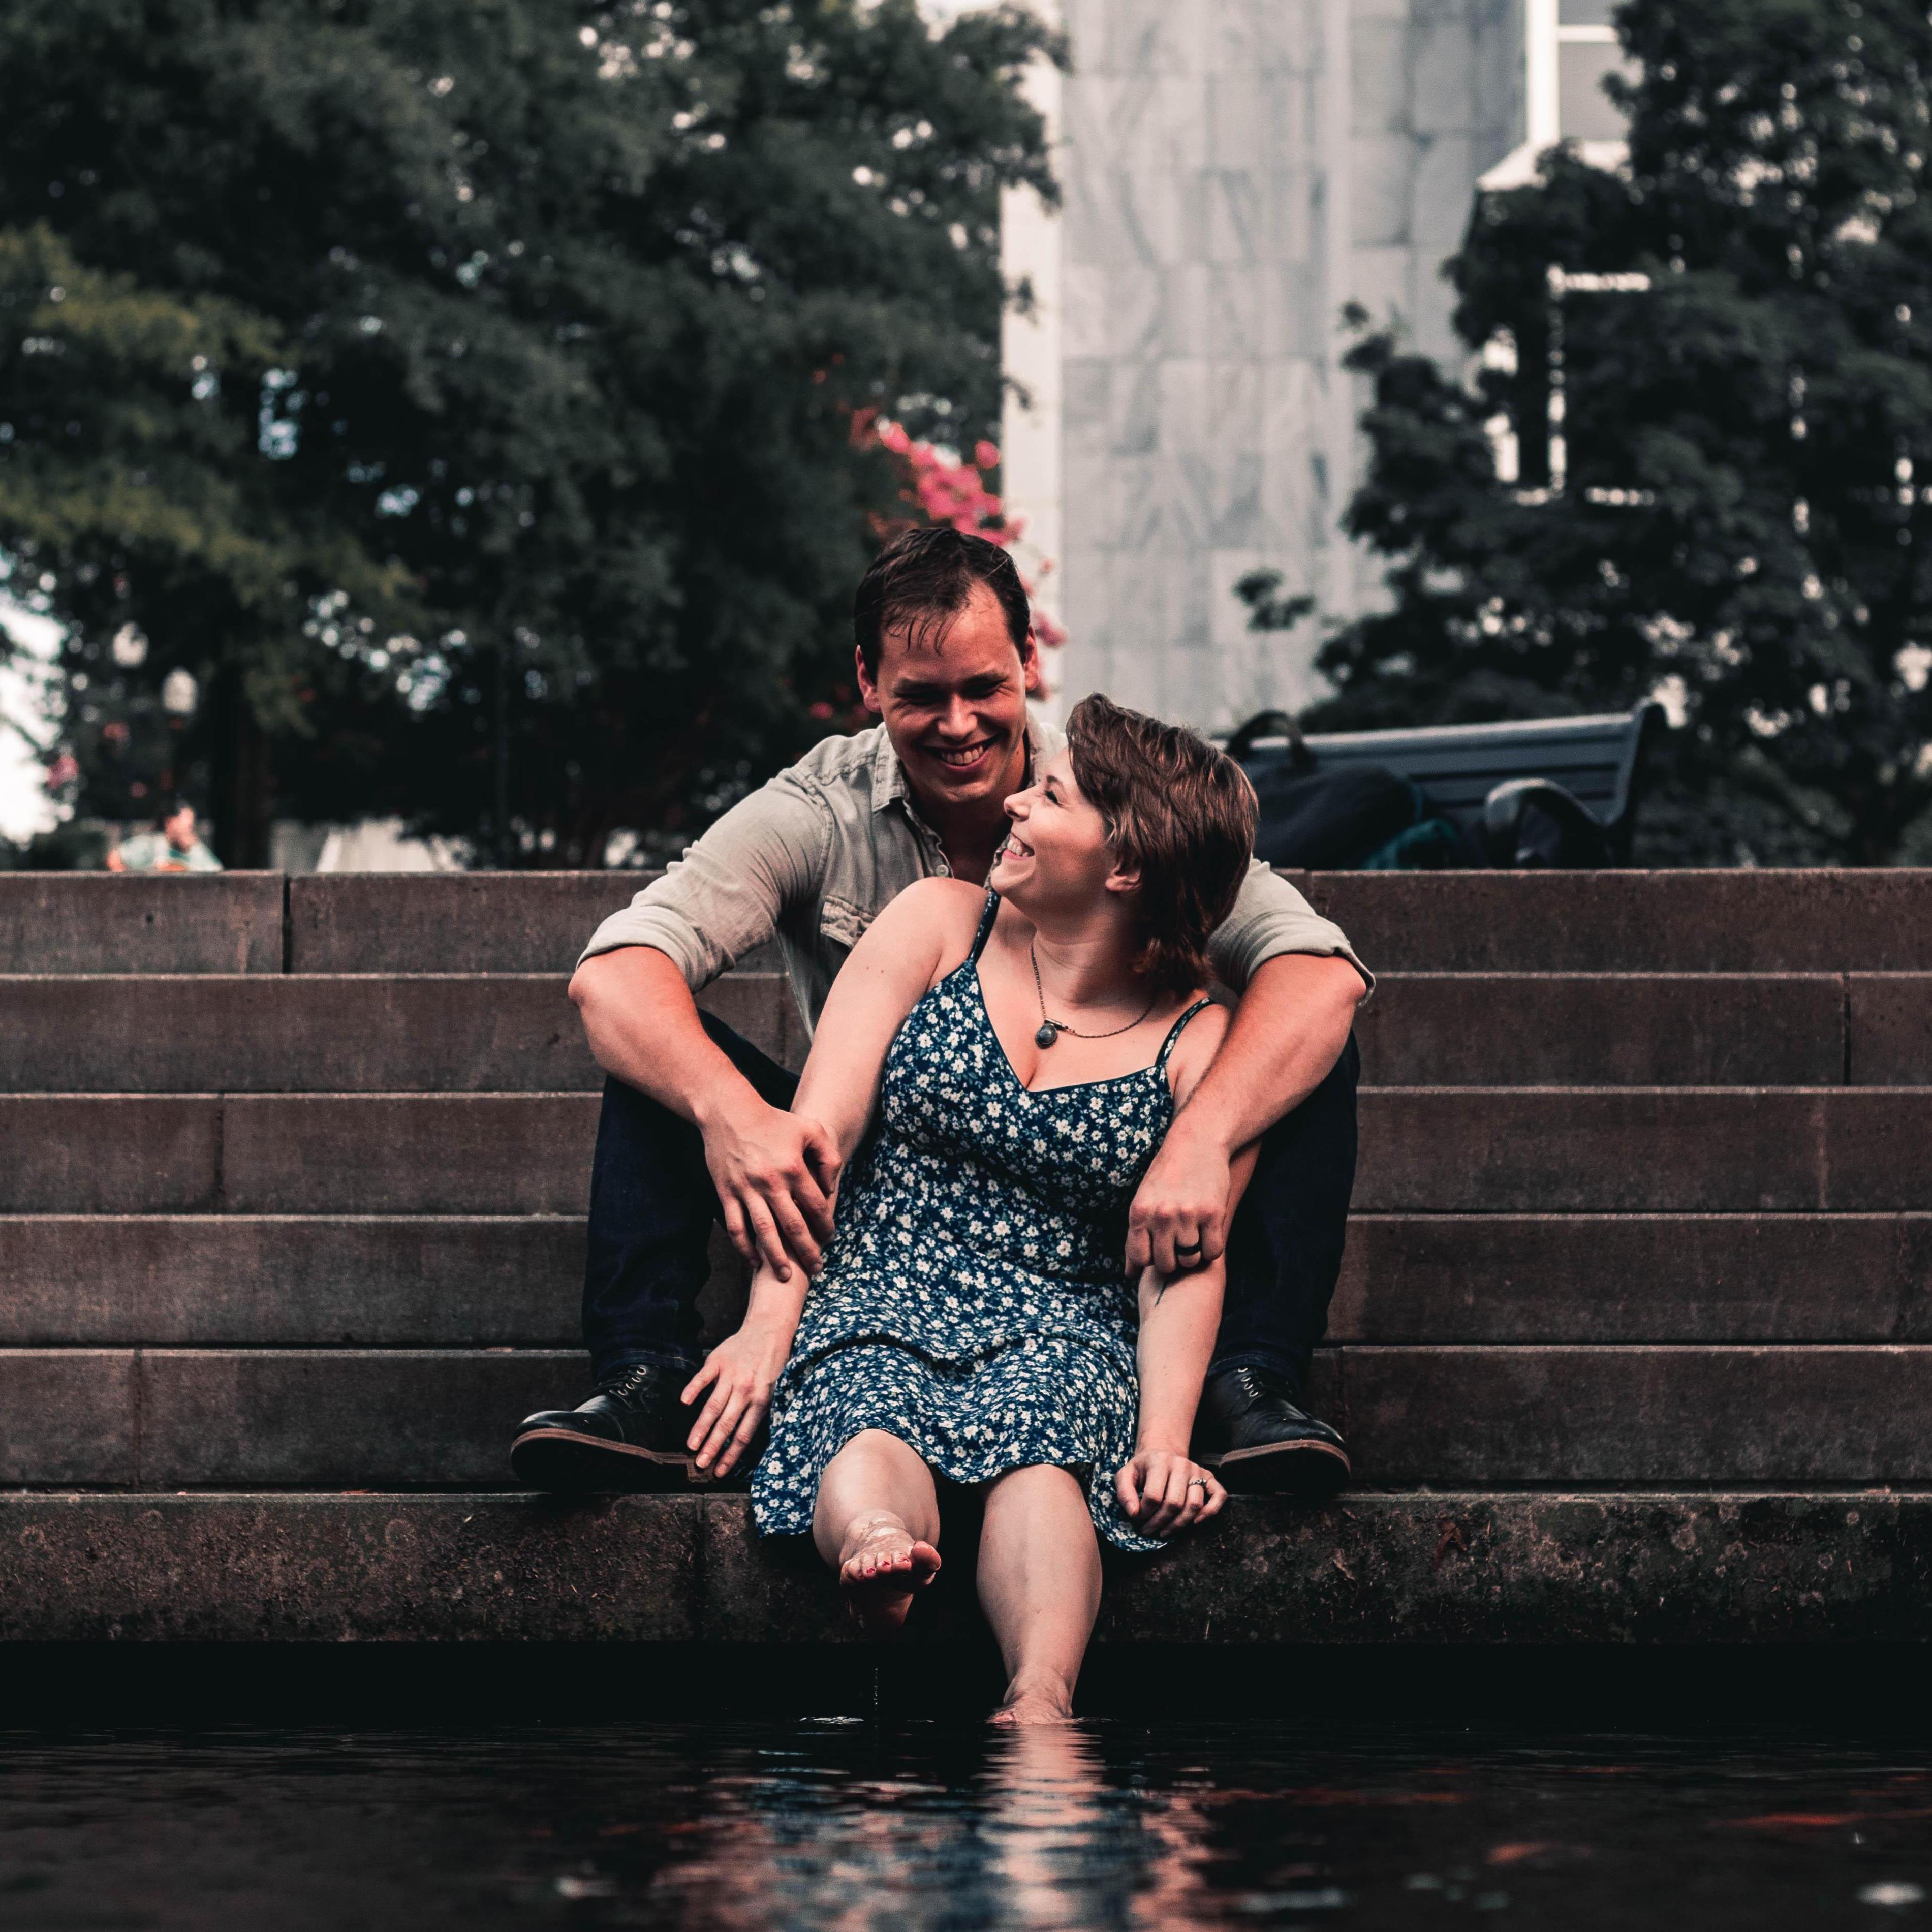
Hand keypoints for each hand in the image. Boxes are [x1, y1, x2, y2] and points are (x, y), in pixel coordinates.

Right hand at [681, 1322, 791, 1476]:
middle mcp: (746, 1389)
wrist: (769, 1328)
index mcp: (762, 1399)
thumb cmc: (773, 1362)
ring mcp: (731, 1374)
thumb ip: (759, 1410)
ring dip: (701, 1427)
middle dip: (713, 1446)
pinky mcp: (718, 1360)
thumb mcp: (775, 1388)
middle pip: (726, 1423)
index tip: (719, 1470)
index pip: (744, 1433)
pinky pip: (703, 1377)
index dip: (731, 1454)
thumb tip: (743, 1438)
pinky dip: (693, 1389)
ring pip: (713, 1405)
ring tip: (691, 1445)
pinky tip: (684, 1403)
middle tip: (700, 1464)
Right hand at [701, 1094, 840, 1280]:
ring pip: (763, 1232)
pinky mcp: (726, 1193)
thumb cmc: (773, 1121)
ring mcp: (746, 1189)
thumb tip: (830, 1188)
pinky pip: (735, 1227)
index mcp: (793, 1167)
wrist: (729, 1112)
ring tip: (786, 1276)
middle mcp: (770, 1182)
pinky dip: (744, 1248)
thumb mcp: (810, 1129)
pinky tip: (754, 1262)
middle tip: (816, 1268)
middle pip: (793, 1225)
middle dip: (806, 1250)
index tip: (829, 1237)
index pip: (816, 1205)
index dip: (825, 1225)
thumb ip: (827, 1156)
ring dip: (776, 1257)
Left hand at [1115, 1449, 1225, 1539]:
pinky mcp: (1209, 1478)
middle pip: (1174, 1503)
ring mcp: (1197, 1471)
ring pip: (1194, 1505)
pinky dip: (1210, 1512)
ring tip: (1164, 1531)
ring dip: (1179, 1524)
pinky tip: (1195, 1523)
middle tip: (1149, 1530)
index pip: (1153, 1496)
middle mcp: (1181, 1464)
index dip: (1144, 1513)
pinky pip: (1219, 1496)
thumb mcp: (1125, 1475)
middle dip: (1159, 1522)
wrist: (1161, 1454)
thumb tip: (1134, 1513)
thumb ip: (1124, 1493)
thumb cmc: (1143, 1469)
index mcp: (1159, 1461)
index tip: (1137, 1518)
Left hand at [1126, 1120, 1231, 1276]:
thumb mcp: (1143, 1202)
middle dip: (1172, 1261)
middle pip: (1166, 1264)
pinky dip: (1212, 1248)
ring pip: (1190, 1260)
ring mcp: (1188, 1215)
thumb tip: (1129, 1276)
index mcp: (1140, 1212)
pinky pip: (1213, 1251)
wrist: (1196, 1143)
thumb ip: (1136, 1237)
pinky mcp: (1214, 1214)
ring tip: (1193, 1237)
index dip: (1150, 1260)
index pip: (1140, 1259)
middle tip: (1178, 1246)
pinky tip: (1209, 1234)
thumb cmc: (1166, 1176)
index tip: (1158, 1249)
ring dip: (1193, 1255)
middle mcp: (1162, 1215)